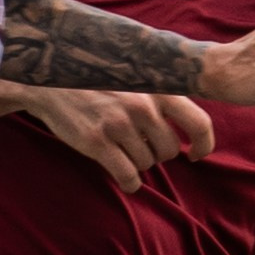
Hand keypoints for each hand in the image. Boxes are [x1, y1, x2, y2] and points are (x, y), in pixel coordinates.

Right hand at [3, 87, 215, 193]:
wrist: (50, 79)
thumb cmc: (97, 77)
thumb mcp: (135, 72)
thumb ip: (161, 90)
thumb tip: (186, 119)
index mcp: (157, 87)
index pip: (199, 123)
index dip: (203, 144)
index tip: (195, 154)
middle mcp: (142, 106)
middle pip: (168, 150)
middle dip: (157, 153)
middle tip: (140, 145)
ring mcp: (119, 125)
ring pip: (146, 163)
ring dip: (137, 163)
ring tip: (121, 149)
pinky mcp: (98, 142)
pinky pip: (128, 176)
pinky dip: (129, 182)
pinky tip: (123, 177)